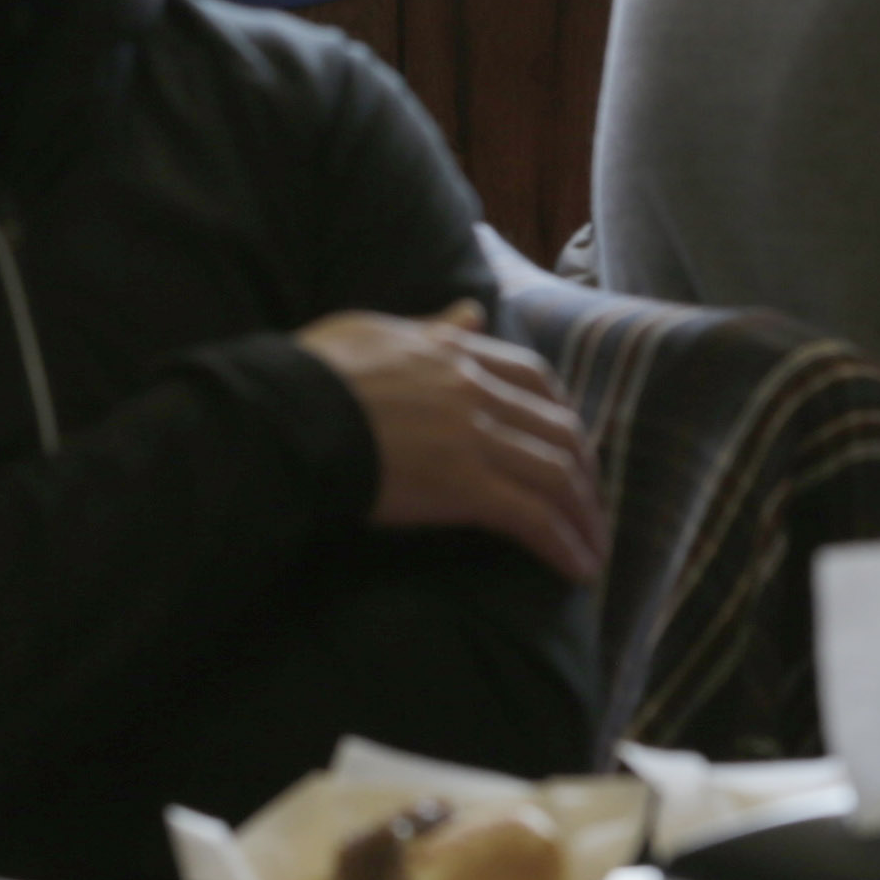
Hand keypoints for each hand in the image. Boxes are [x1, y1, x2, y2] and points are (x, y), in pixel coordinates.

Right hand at [295, 301, 607, 586]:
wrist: (283, 414)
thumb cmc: (311, 376)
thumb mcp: (376, 332)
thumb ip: (431, 328)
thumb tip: (471, 312)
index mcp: (456, 354)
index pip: (534, 377)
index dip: (561, 413)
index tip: (572, 442)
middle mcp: (477, 391)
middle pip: (559, 431)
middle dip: (585, 472)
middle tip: (593, 506)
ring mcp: (474, 438)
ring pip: (556, 475)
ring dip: (584, 516)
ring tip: (595, 550)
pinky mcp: (463, 486)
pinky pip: (532, 517)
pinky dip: (562, 542)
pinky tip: (576, 568)